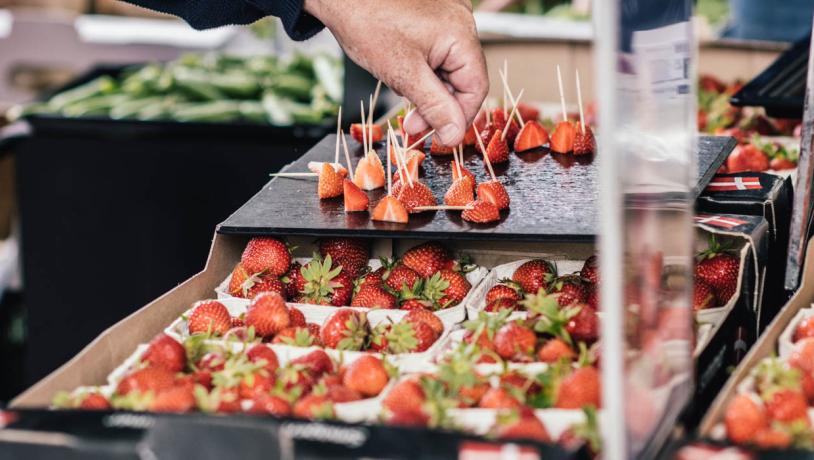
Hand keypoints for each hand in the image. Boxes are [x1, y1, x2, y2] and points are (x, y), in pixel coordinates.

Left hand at [304, 0, 488, 145]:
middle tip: (412, 125)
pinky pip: (436, 55)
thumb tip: (455, 135)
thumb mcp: (403, 74)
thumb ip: (434, 107)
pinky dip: (421, 71)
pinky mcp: (431, 19)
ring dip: (427, 90)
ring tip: (400, 90)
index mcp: (461, 33)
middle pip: (462, 79)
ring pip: (447, 70)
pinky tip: (401, 73)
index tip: (439, 136)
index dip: (458, 117)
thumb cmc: (366, 21)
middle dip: (437, 105)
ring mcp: (446, 18)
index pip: (476, 88)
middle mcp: (460, 22)